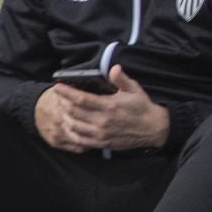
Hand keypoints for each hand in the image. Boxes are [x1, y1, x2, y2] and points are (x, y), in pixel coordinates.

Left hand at [35, 65, 170, 152]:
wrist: (153, 128)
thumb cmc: (142, 107)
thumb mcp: (134, 89)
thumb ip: (121, 79)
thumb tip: (114, 68)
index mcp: (109, 106)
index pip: (81, 99)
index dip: (66, 92)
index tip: (57, 87)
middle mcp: (103, 121)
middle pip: (73, 112)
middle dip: (63, 104)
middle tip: (59, 98)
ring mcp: (101, 134)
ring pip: (74, 126)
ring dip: (65, 118)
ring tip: (63, 111)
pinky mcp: (102, 143)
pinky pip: (80, 140)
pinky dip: (72, 133)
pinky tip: (70, 126)